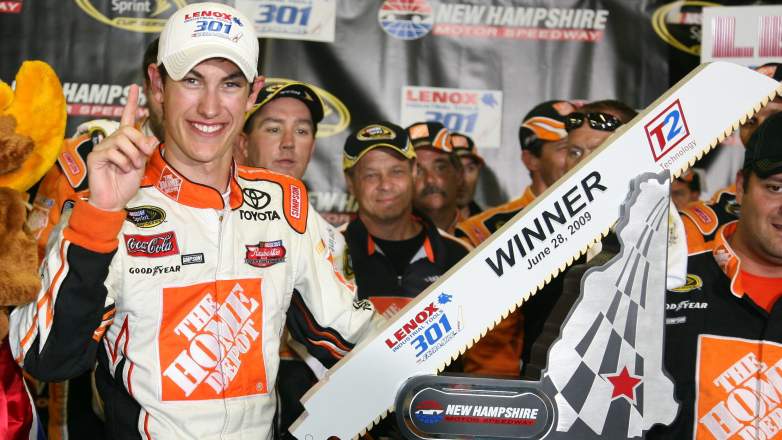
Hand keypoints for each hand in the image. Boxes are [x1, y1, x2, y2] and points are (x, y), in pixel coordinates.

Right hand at [87, 85, 158, 211]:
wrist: (114, 200)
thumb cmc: (126, 182)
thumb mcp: (142, 164)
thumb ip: (146, 150)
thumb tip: (151, 138)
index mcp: (124, 141)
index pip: (128, 117)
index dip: (131, 102)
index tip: (135, 87)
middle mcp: (112, 140)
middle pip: (129, 130)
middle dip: (140, 144)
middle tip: (141, 159)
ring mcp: (102, 147)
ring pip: (123, 140)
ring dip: (133, 156)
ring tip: (130, 167)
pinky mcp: (95, 155)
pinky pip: (113, 152)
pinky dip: (122, 162)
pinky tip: (120, 169)